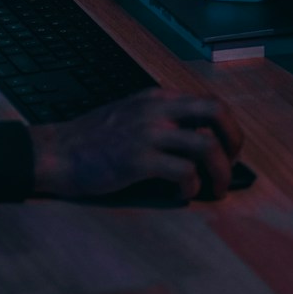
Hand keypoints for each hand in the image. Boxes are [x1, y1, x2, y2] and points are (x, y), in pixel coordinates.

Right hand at [28, 88, 244, 200]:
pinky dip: (191, 188)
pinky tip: (181, 195)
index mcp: (157, 98)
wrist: (58, 152)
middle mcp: (157, 110)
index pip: (209, 101)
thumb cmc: (93, 139)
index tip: (228, 149)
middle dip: (234, 141)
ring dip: (219, 172)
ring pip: (206, 145)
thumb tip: (197, 140)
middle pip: (216, 112)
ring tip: (214, 190)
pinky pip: (183, 173)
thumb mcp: (130, 114)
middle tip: (231, 165)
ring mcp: (148, 133)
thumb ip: (160, 118)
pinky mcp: (139, 160)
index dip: (228, 126)